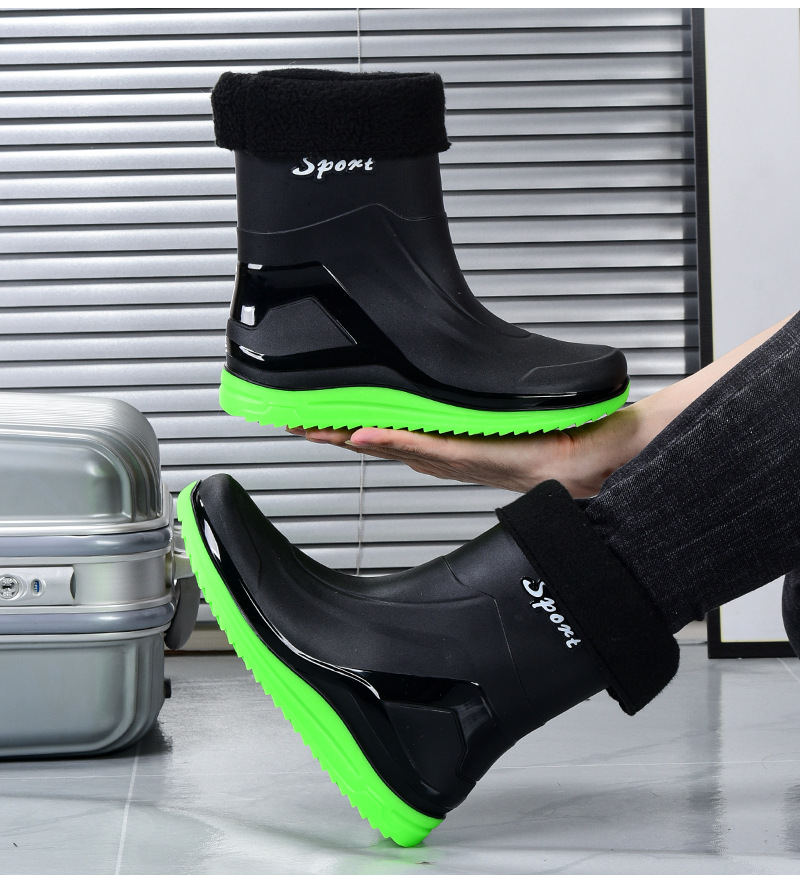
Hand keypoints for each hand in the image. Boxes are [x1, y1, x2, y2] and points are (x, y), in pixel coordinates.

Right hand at [289, 411, 639, 497]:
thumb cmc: (549, 436)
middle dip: (332, 431)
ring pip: (391, 446)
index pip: (384, 429)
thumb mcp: (495, 410)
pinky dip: (394, 442)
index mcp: (445, 439)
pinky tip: (365, 434)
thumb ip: (466, 400)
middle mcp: (443, 452)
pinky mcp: (473, 456)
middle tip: (293, 419)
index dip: (345, 422)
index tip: (312, 411)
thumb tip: (444, 375)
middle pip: (375, 441)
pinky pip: (427, 448)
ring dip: (350, 438)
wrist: (589, 456)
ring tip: (314, 425)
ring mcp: (455, 457)